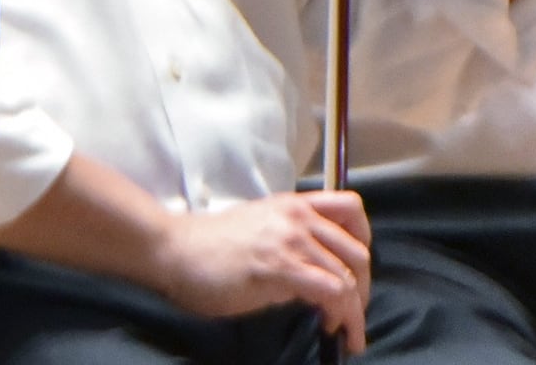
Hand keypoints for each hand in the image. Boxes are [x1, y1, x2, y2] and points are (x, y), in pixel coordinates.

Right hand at [145, 192, 372, 350]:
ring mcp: (290, 241)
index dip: (363, 241)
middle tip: (350, 311)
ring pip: (349, 277)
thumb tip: (315, 277)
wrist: (172, 250)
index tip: (354, 270)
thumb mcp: (257, 228)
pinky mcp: (281, 267)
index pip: (351, 209)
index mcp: (291, 205)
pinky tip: (329, 328)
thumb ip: (289, 243)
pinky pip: (333, 292)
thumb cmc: (207, 246)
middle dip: (363, 288)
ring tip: (342, 330)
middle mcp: (296, 217)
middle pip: (358, 252)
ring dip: (354, 311)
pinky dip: (341, 315)